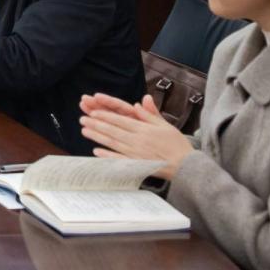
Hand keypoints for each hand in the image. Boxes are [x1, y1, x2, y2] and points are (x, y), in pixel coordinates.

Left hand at [77, 93, 194, 178]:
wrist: (187, 166)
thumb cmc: (177, 145)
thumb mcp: (165, 125)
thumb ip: (150, 114)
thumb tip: (139, 102)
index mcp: (144, 129)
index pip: (121, 120)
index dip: (105, 115)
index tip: (93, 112)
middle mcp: (138, 140)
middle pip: (113, 130)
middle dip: (96, 124)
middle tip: (82, 119)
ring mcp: (136, 154)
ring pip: (113, 143)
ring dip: (98, 137)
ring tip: (85, 131)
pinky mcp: (137, 165)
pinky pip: (120, 160)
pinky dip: (107, 156)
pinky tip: (96, 151)